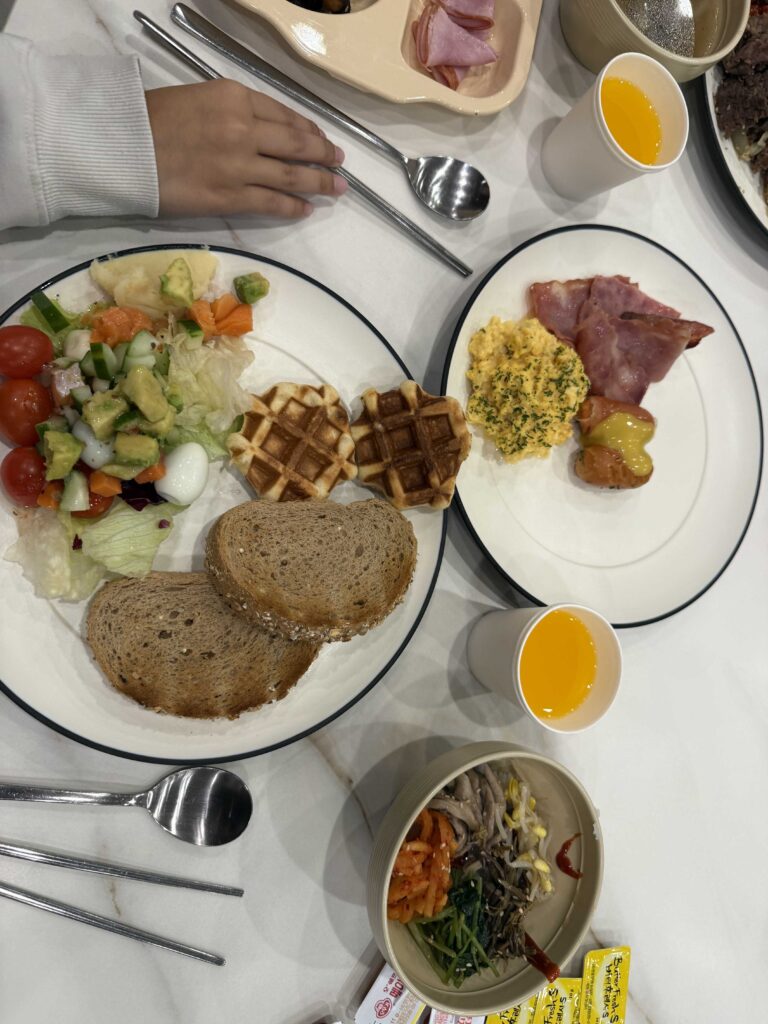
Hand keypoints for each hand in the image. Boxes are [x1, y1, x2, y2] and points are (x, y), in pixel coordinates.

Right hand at [145, 79, 346, 218]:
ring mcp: (240, 164)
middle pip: (296, 144)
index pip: (284, 114)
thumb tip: (255, 130)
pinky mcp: (230, 196)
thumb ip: (229, 112)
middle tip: (339, 162)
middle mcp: (244, 128)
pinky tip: (306, 209)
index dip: (308, 129)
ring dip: (319, 183)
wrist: (121, 148)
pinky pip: (272, 202)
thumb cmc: (149, 121)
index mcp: (235, 97)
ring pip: (292, 175)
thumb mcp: (195, 99)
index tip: (320, 138)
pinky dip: (293, 206)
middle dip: (324, 154)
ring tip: (336, 188)